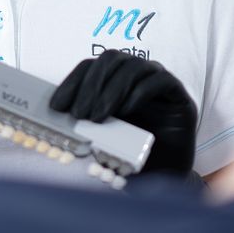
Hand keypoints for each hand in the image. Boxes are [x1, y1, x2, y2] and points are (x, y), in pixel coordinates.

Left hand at [49, 50, 197, 175]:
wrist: (166, 173)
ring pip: (133, 66)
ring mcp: (158, 80)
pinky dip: (140, 92)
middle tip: (79, 114)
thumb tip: (55, 118)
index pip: (90, 67)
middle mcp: (136, 74)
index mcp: (114, 80)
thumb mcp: (102, 138)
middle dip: (91, 85)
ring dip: (112, 90)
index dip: (72, 82)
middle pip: (110, 60)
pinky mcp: (178, 94)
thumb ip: (85, 125)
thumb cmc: (132, 153)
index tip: (57, 106)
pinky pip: (159, 80)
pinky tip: (127, 110)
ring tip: (98, 117)